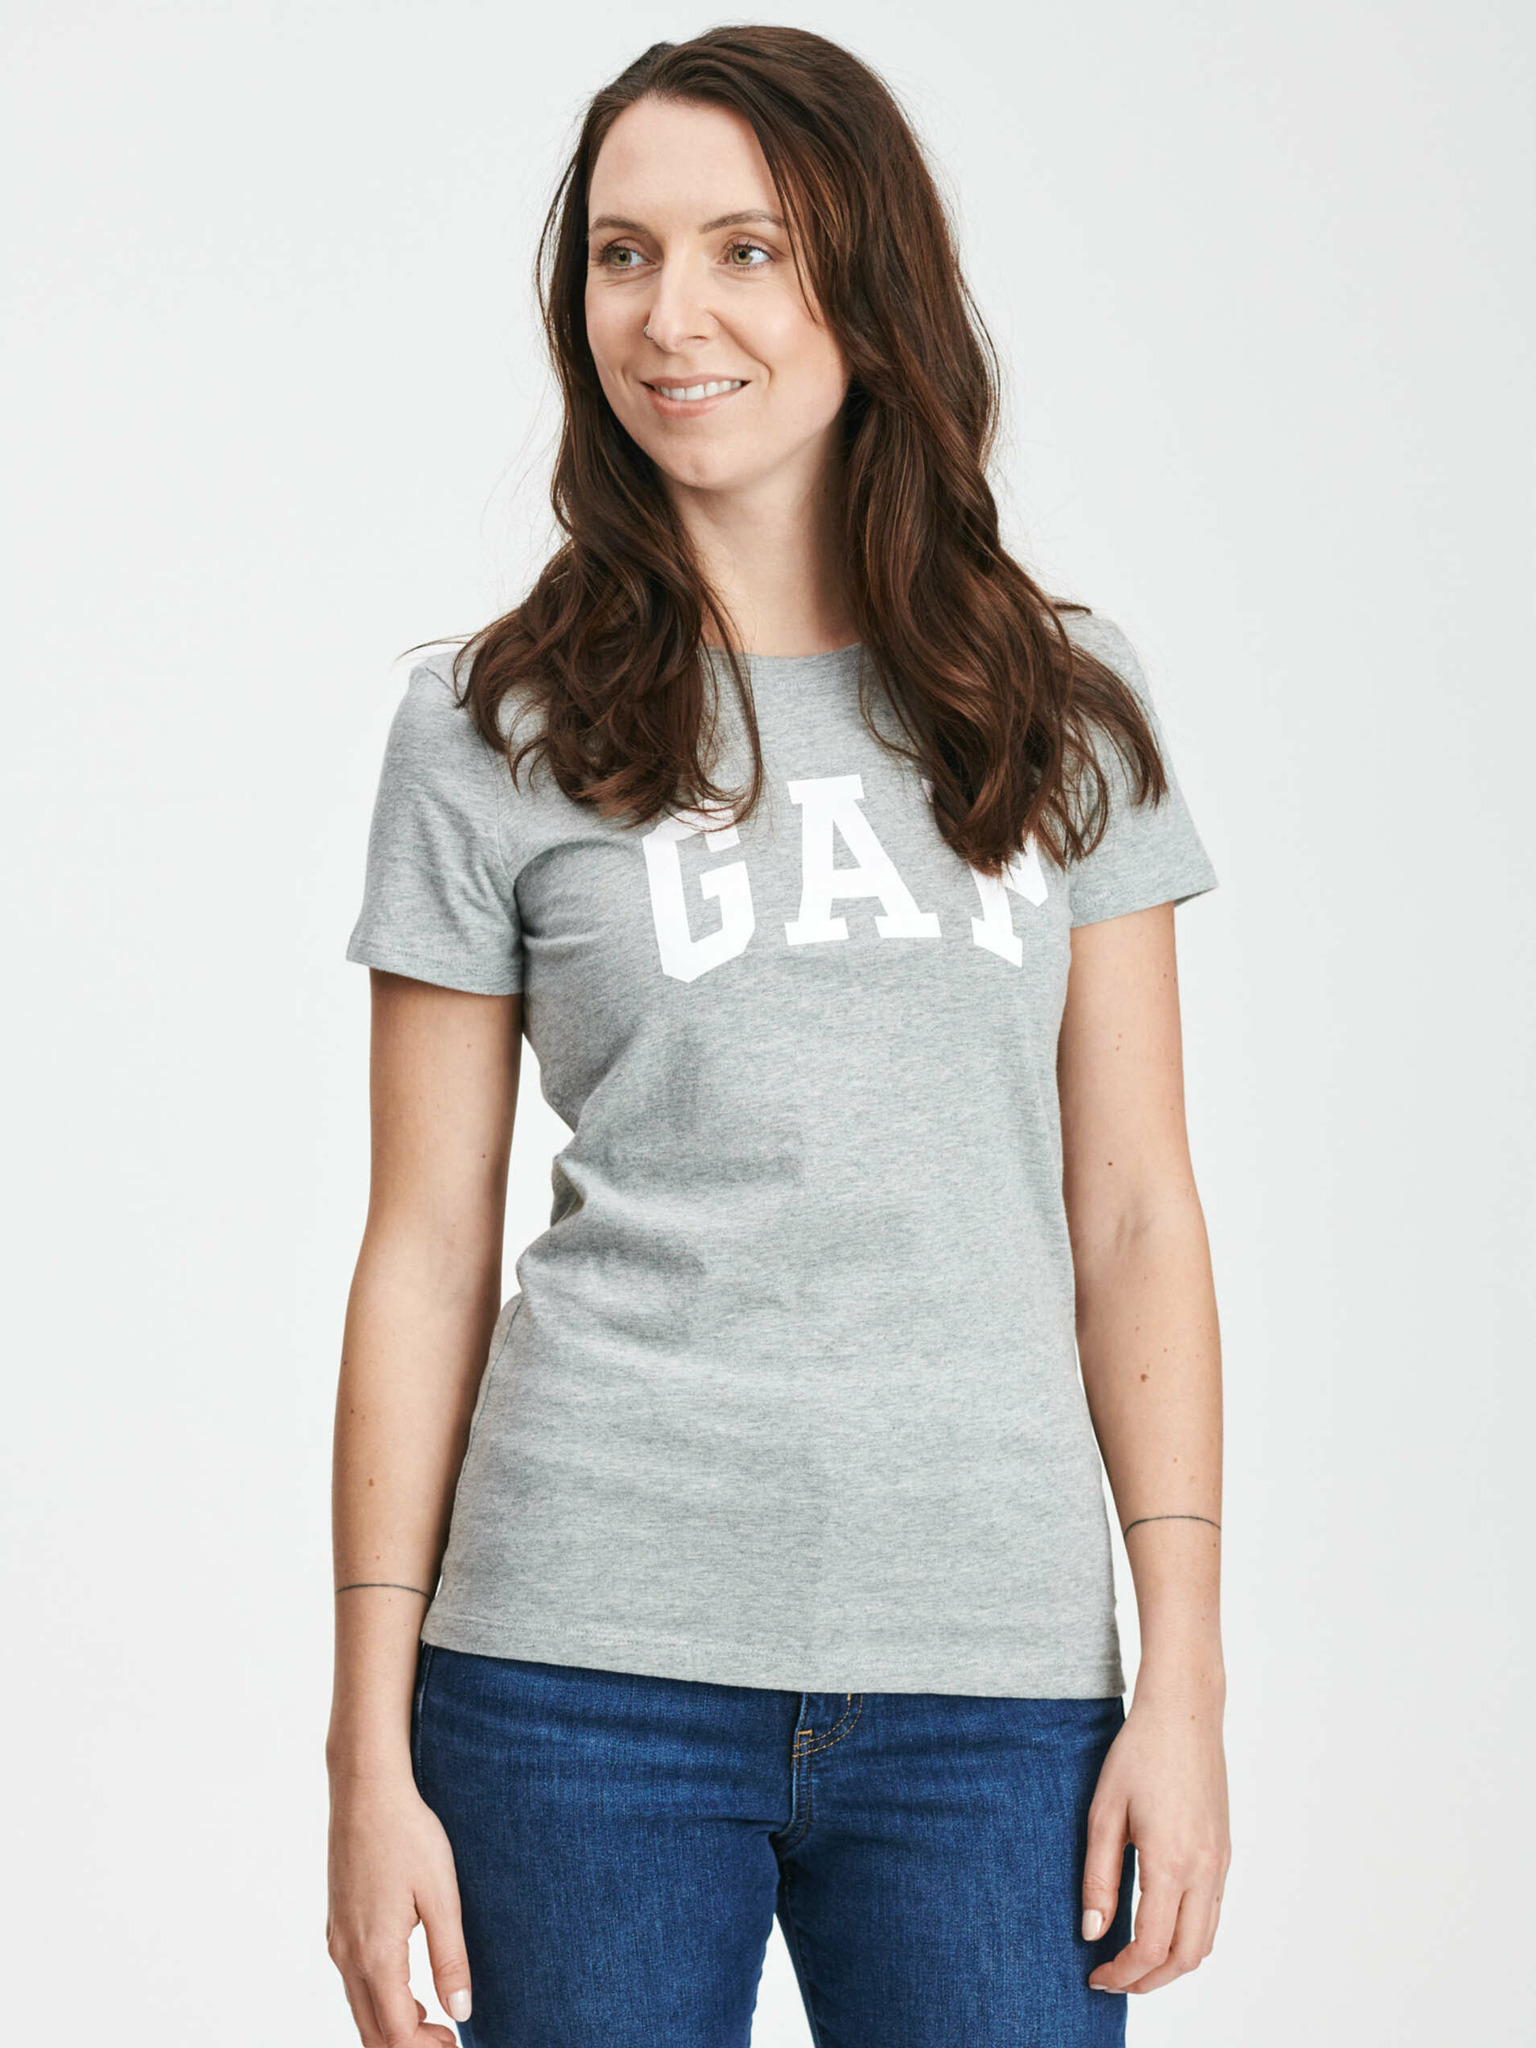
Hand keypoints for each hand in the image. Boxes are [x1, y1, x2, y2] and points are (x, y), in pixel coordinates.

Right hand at [326, 1768, 472, 2044]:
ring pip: (359, 2009)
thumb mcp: (442, 1896)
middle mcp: (348, 1956)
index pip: (396, 2033)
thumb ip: (450, 1959)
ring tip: (433, 2019)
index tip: (455, 2041)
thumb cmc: (408, 1835)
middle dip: (407, 2047)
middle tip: (446, 2039)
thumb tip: (460, 2012)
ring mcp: (337, 1941)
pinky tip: (407, 1987)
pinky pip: (353, 1983)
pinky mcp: (337, 1925)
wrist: (366, 1791)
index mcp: (376, 1954)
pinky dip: (378, 2002)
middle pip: (371, 2033)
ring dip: (392, 2027)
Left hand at [1081, 1689, 1229, 1995]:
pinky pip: (1213, 1912)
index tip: (1095, 1976)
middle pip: (1187, 1957)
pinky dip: (1189, 1934)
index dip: (1123, 1973)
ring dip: (1173, 1962)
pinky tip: (1159, 1924)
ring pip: (1206, 1940)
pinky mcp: (1225, 1852)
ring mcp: (1220, 1862)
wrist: (1184, 1713)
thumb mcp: (1104, 1813)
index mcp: (1171, 1862)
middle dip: (1150, 1980)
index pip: (1152, 1946)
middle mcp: (1204, 1870)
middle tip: (1114, 1980)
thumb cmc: (1138, 1754)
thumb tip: (1092, 1932)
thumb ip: (1098, 1877)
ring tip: (1135, 1961)